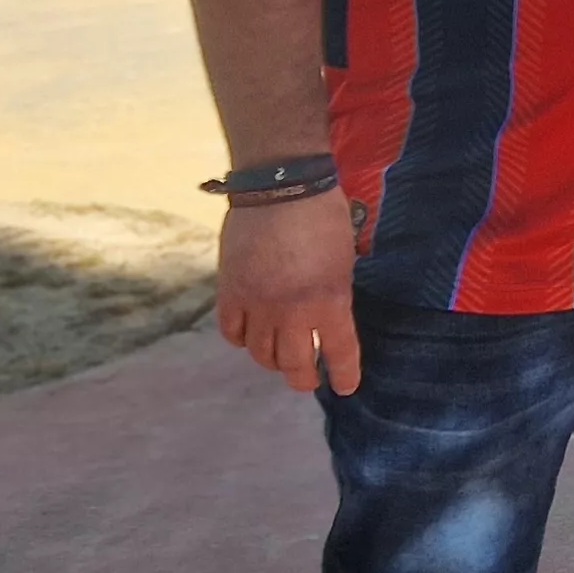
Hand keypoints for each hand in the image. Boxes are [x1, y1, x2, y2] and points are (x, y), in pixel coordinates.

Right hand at [217, 192, 363, 393]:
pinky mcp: (229, 292)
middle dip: (304, 377)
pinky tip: (251, 334)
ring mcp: (256, 304)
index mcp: (330, 301)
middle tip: (309, 377)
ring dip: (273, 361)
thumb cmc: (322, 215)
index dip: (343, 375)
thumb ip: (335, 293)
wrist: (279, 185)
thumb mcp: (344, 258)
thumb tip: (327, 318)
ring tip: (281, 357)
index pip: (339, 353)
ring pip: (260, 354)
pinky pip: (232, 332)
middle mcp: (292, 312)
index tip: (343, 387)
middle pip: (294, 365)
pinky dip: (242, 339)